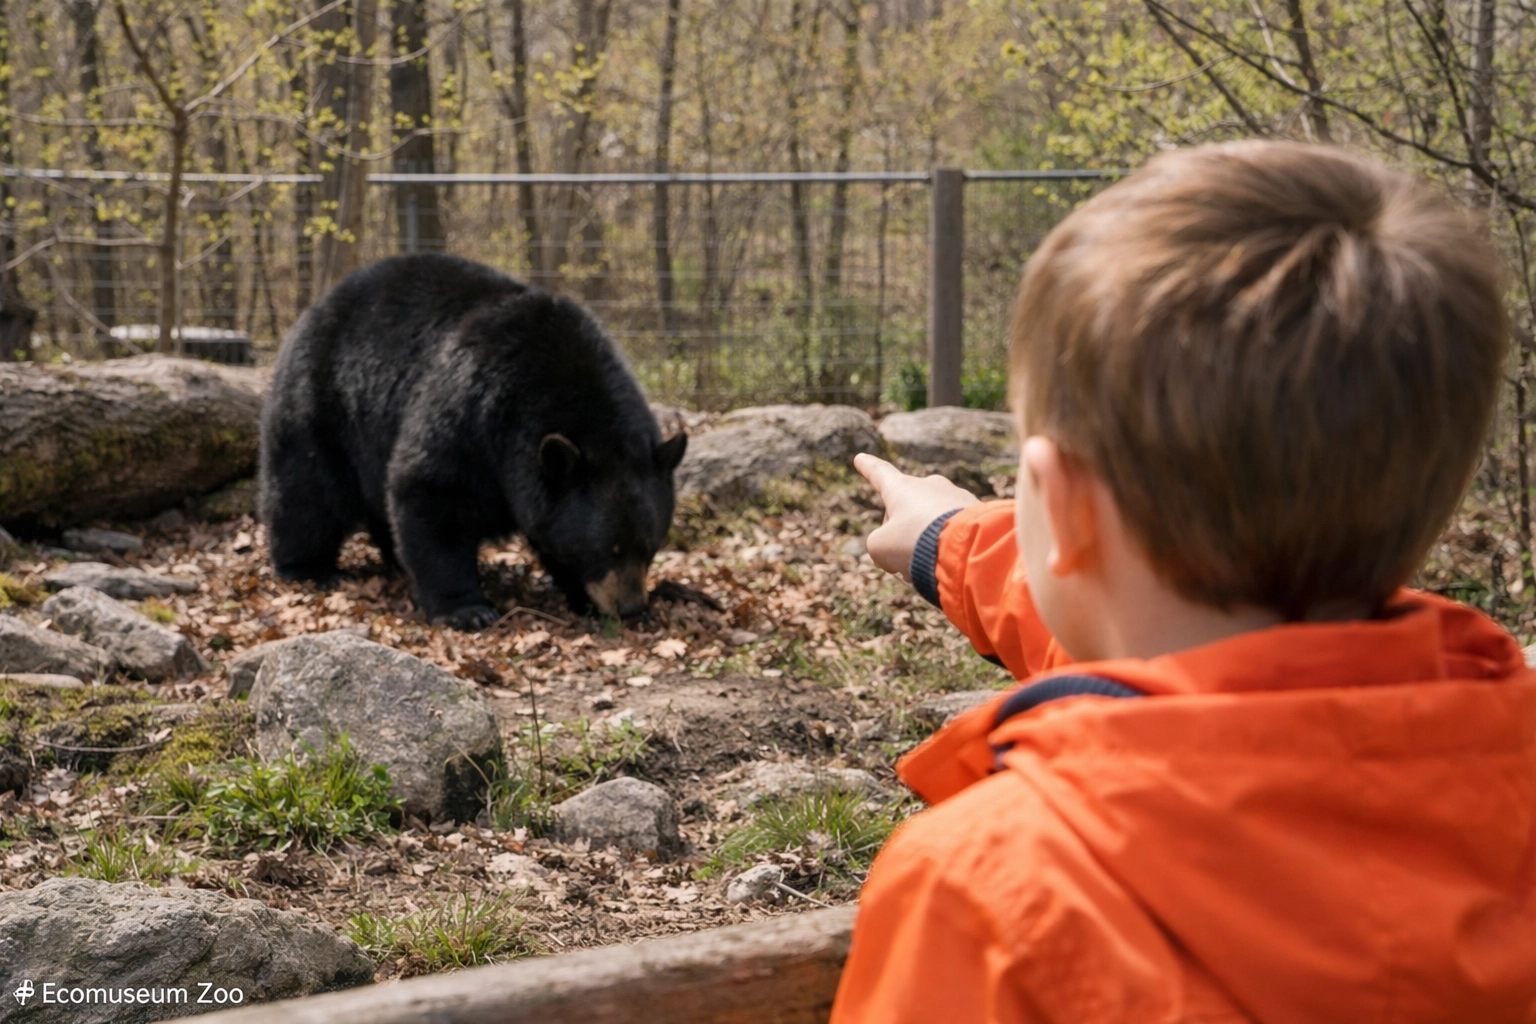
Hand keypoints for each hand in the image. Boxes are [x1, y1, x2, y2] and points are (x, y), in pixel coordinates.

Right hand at [854, 453, 980, 579]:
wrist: (964, 548)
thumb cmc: (914, 543)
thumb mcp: (880, 548)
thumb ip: (881, 544)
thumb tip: (899, 550)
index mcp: (902, 488)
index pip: (880, 474)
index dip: (868, 468)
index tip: (860, 458)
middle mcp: (930, 486)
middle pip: (908, 510)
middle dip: (904, 536)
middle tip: (904, 561)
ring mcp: (956, 496)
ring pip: (933, 523)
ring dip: (928, 544)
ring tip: (932, 563)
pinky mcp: (978, 511)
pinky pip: (956, 528)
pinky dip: (950, 544)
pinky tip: (954, 560)